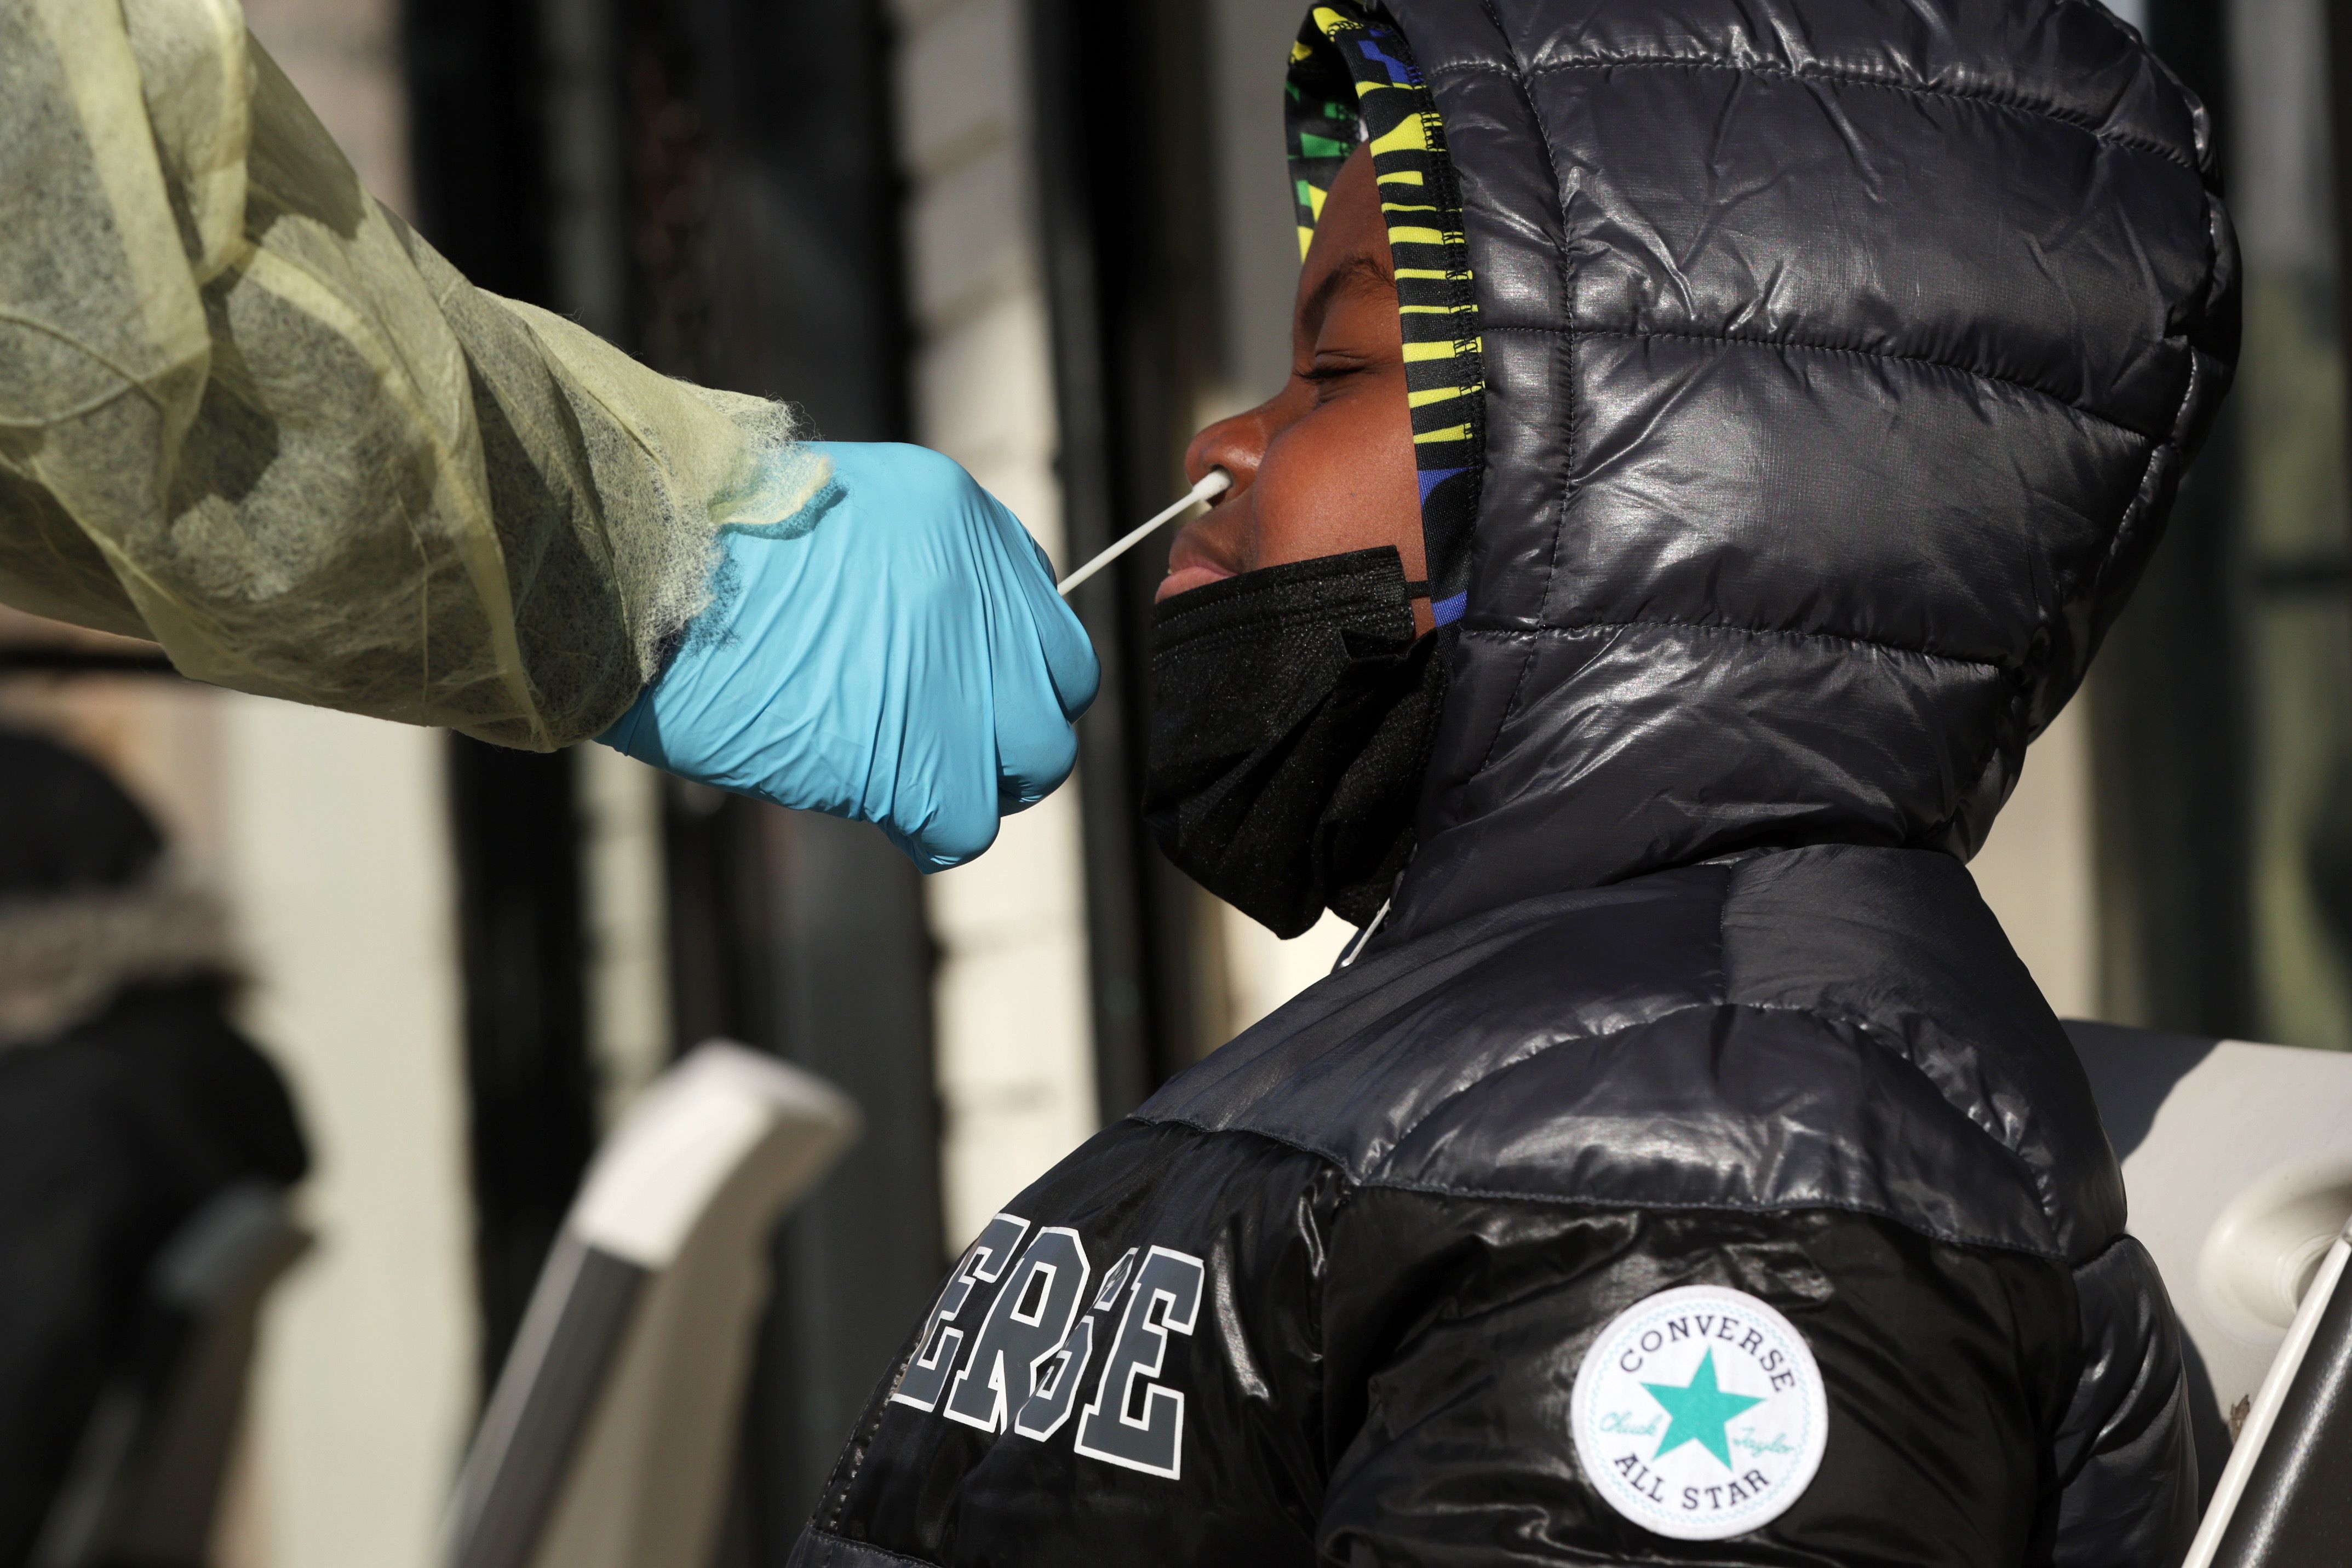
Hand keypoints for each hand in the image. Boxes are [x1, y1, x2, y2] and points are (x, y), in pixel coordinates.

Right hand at [598, 443, 1097, 869]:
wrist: (626, 569)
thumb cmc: (692, 545)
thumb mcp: (828, 516)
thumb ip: (906, 572)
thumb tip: (935, 647)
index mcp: (956, 514)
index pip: (1040, 612)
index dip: (1006, 668)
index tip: (961, 692)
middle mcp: (973, 585)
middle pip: (1057, 691)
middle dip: (1009, 731)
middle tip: (944, 749)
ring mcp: (951, 669)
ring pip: (1033, 761)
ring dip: (977, 784)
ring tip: (905, 780)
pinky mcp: (914, 752)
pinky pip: (968, 822)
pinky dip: (932, 830)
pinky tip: (880, 808)